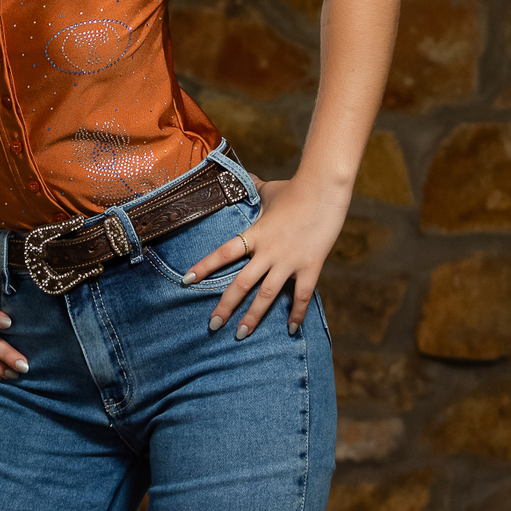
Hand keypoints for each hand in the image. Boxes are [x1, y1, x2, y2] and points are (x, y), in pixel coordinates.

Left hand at [181, 174, 349, 337]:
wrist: (325, 189)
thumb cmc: (296, 188)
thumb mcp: (269, 189)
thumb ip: (254, 188)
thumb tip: (244, 177)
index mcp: (255, 234)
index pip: (223, 253)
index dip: (204, 267)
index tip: (186, 280)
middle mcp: (268, 251)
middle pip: (241, 284)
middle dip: (225, 306)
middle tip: (213, 325)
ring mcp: (289, 261)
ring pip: (266, 296)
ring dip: (253, 317)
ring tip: (241, 334)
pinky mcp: (310, 267)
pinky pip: (302, 296)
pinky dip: (296, 314)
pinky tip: (291, 329)